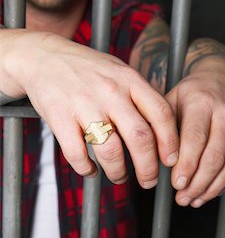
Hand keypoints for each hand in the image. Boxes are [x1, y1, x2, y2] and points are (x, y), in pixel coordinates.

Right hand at [1, 29, 178, 187]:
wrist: (42, 56)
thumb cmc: (88, 70)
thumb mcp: (120, 72)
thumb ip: (141, 97)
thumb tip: (165, 133)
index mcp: (129, 79)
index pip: (161, 113)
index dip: (170, 142)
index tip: (170, 161)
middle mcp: (110, 91)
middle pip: (140, 137)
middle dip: (148, 167)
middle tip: (148, 181)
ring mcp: (84, 103)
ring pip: (110, 150)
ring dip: (118, 172)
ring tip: (119, 177)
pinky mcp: (59, 116)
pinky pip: (77, 154)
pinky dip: (86, 169)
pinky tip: (90, 170)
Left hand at [166, 56, 224, 206]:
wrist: (221, 77)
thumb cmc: (190, 94)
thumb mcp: (170, 101)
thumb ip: (160, 129)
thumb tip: (151, 161)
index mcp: (202, 103)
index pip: (196, 140)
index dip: (186, 166)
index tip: (176, 185)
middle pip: (214, 158)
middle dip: (197, 184)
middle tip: (182, 198)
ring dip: (212, 189)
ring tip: (195, 200)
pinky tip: (213, 191)